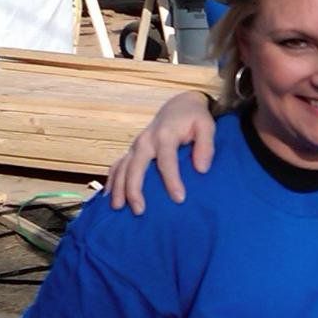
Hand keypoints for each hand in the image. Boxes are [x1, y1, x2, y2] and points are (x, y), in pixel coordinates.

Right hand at [106, 91, 215, 211]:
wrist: (180, 106)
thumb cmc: (194, 118)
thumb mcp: (207, 126)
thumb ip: (206, 146)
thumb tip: (201, 169)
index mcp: (165, 135)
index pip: (167, 160)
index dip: (172, 181)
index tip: (179, 199)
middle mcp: (146, 140)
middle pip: (135, 166)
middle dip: (134, 189)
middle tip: (139, 211)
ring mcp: (136, 145)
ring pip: (121, 167)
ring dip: (118, 187)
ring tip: (118, 208)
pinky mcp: (132, 150)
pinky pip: (117, 166)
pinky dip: (111, 181)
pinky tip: (110, 197)